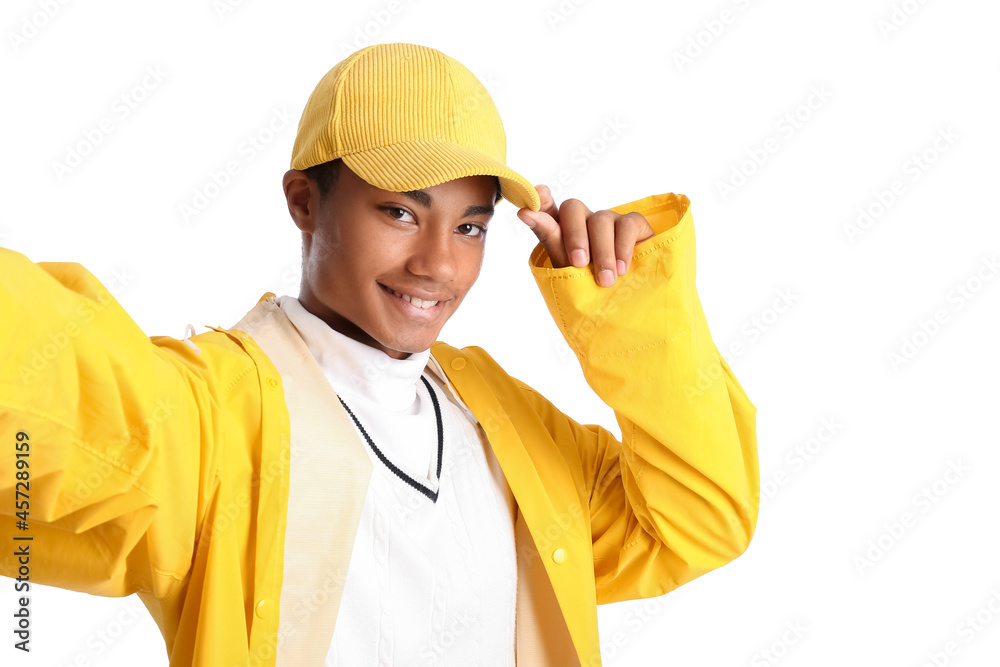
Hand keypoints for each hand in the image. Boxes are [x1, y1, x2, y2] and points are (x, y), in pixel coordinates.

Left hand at [517, 184, 654, 286]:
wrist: (627, 301)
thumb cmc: (592, 285)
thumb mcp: (568, 268)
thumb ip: (550, 239)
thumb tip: (523, 211)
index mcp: (562, 231)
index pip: (547, 210)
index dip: (539, 204)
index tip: (528, 211)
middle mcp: (583, 220)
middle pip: (572, 208)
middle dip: (574, 236)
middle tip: (579, 263)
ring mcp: (608, 219)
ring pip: (600, 220)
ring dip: (602, 252)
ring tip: (606, 280)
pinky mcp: (633, 223)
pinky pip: (626, 225)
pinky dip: (623, 248)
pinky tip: (623, 269)